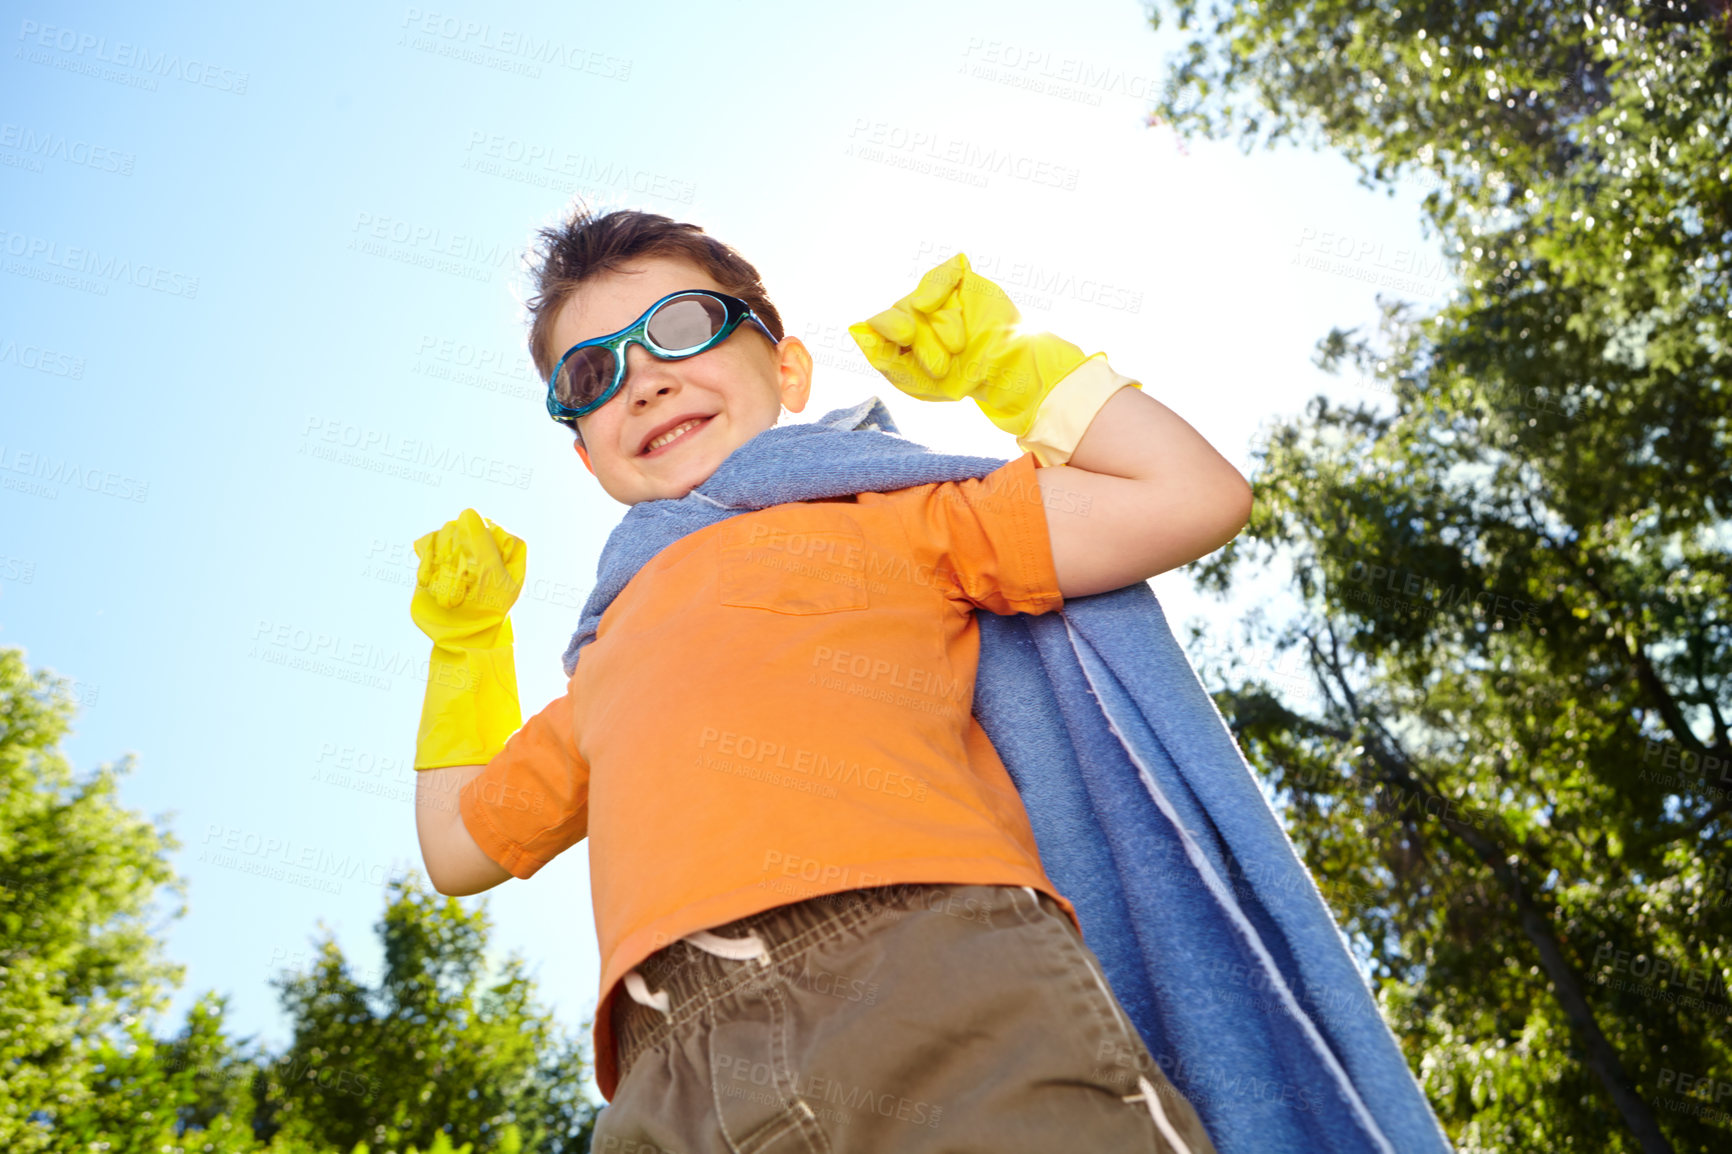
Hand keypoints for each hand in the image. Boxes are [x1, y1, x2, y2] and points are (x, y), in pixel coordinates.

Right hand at [410, 509, 525, 650]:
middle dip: (457, 563)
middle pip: (463, 529)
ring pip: (444, 535)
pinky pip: (427, 543)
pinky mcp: (438, 552)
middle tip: (461, 592)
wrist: (461, 634)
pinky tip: (430, 582)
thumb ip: (483, 546)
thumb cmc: (486, 609)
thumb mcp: (492, 579)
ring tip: (450, 594)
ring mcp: (461, 543)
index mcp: (507, 545)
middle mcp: (484, 539)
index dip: (477, 553)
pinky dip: (426, 565)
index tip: (475, 578)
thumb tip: (467, 512)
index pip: (488, 529)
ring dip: (442, 568)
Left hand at [848, 253, 1090, 437]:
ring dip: (941, 325)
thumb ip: (882, 358)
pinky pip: (945, 272)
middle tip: (941, 365)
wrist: (1003, 374)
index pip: (879, 323)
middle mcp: (913, 311)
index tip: (905, 336)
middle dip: (923, 340)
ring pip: (924, 296)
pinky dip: (942, 285)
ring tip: (957, 346)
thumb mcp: (915, 381)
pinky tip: (950, 298)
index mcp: (897, 335)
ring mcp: (936, 294)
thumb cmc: (957, 380)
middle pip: (902, 311)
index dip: (888, 326)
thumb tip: (855, 328)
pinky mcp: (960, 279)